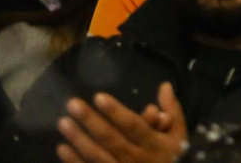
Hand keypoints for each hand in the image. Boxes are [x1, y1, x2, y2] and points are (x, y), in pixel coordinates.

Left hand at [56, 83, 186, 162]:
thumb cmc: (174, 158)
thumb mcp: (179, 135)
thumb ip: (172, 110)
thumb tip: (165, 85)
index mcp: (153, 144)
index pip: (132, 125)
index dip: (115, 112)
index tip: (99, 97)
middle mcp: (136, 158)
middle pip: (110, 138)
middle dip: (91, 120)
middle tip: (73, 104)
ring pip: (97, 155)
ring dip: (78, 139)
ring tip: (63, 122)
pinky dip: (74, 161)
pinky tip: (62, 148)